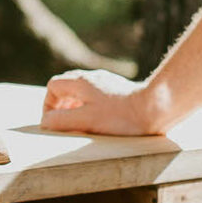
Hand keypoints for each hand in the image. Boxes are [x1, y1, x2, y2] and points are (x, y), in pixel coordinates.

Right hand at [39, 68, 161, 135]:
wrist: (156, 108)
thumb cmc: (121, 117)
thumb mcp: (85, 120)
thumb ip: (61, 121)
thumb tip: (46, 122)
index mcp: (81, 82)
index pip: (54, 86)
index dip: (49, 104)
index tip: (55, 122)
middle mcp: (93, 78)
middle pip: (67, 86)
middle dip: (61, 105)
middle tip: (66, 124)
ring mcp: (107, 83)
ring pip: (82, 91)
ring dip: (76, 106)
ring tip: (82, 124)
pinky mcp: (119, 91)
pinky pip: (97, 96)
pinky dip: (91, 107)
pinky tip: (102, 121)